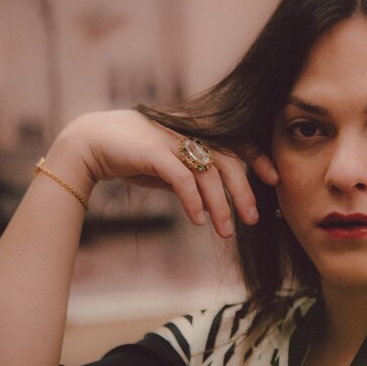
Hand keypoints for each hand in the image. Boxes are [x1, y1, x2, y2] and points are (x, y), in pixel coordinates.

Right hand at [49, 110, 278, 237]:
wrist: (91, 143)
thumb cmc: (134, 155)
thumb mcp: (171, 166)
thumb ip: (194, 177)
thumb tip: (214, 202)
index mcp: (196, 133)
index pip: (236, 143)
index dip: (257, 159)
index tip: (274, 180)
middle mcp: (188, 134)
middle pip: (229, 162)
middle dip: (243, 193)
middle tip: (252, 220)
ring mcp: (172, 140)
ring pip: (208, 174)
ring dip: (220, 206)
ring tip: (225, 231)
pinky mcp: (154, 152)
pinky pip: (182, 179)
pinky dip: (193, 201)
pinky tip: (198, 220)